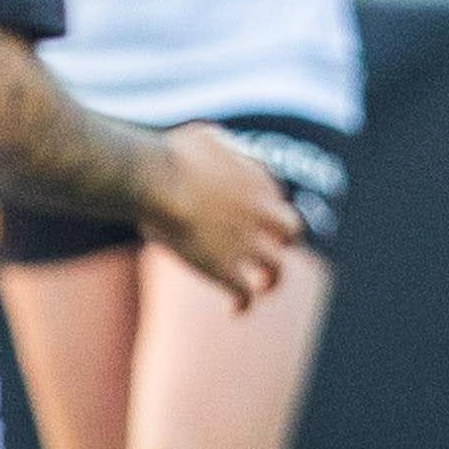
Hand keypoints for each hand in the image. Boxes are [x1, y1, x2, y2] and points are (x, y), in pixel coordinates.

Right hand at [142, 124, 301, 307]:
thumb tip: (223, 148)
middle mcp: (261, 213)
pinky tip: (234, 311)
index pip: (273, 195)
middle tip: (270, 247)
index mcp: (257, 180)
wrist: (157, 181)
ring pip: (276, 269)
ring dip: (272, 280)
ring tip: (262, 288)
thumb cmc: (170, 156)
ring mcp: (247, 244)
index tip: (249, 214)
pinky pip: (245, 295)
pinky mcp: (227, 269)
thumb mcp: (205, 137)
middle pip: (291, 230)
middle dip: (283, 240)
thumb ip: (223, 146)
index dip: (263, 205)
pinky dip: (243, 305)